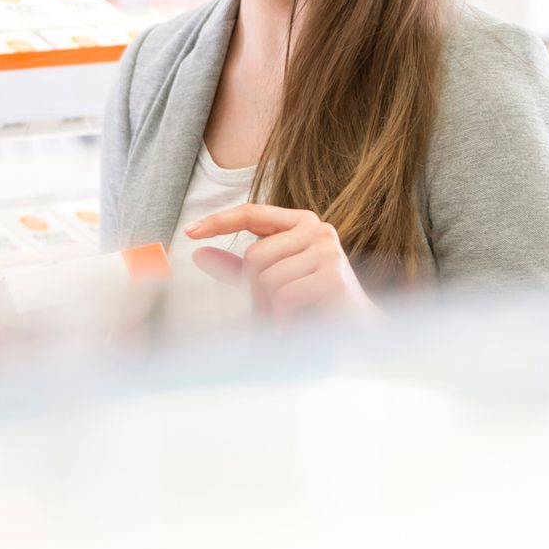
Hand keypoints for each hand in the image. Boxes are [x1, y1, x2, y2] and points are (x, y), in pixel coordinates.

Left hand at [185, 204, 378, 321]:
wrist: (358, 334)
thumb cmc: (312, 305)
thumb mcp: (271, 282)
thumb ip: (238, 268)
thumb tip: (199, 254)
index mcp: (302, 224)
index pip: (252, 213)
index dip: (220, 221)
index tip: (190, 231)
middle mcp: (318, 230)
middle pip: (254, 255)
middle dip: (255, 291)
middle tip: (273, 312)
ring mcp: (328, 250)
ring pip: (266, 277)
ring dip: (270, 308)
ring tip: (288, 319)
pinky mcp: (333, 275)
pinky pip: (283, 295)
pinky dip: (282, 318)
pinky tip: (295, 326)